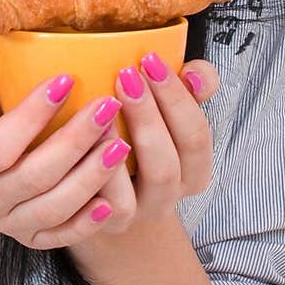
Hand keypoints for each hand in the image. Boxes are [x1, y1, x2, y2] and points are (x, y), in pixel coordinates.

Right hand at [0, 71, 130, 249]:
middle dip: (75, 140)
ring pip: (53, 207)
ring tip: (119, 142)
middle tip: (107, 105)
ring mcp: (7, 222)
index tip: (64, 81)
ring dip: (91, 177)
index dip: (32, 117)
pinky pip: (62, 235)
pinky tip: (111, 196)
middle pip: (34, 177)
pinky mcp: (31, 236)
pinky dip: (89, 220)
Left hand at [93, 53, 218, 230]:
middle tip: (127, 74)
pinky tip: (88, 140)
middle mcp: (170, 195)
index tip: (151, 60)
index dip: (178, 97)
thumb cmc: (137, 138)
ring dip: (125, 143)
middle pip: (169, 162)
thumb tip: (195, 73)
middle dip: (151, 114)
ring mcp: (140, 213)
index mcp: (193, 169)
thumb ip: (189, 90)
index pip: (196, 135)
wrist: (102, 196)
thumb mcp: (166, 113)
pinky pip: (111, 205)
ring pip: (143, 186)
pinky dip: (102, 172)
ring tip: (105, 105)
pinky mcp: (108, 223)